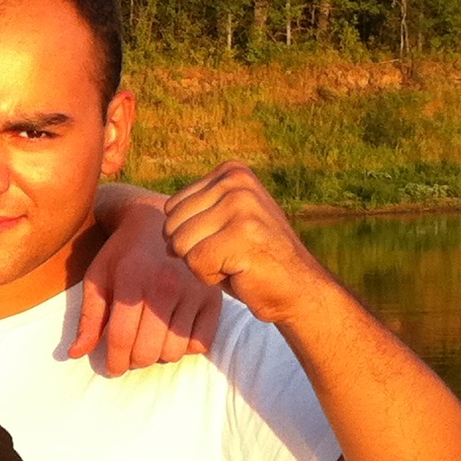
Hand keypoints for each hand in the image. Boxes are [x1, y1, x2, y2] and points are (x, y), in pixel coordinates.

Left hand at [70, 195, 222, 374]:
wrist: (159, 221)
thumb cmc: (122, 253)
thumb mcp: (97, 277)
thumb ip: (88, 318)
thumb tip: (75, 354)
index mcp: (132, 279)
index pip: (121, 339)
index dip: (113, 362)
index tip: (111, 369)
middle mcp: (165, 285)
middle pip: (148, 351)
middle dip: (133, 361)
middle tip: (128, 354)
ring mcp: (193, 291)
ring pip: (173, 352)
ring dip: (158, 355)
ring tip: (149, 340)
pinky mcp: (213, 297)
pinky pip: (200, 344)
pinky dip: (185, 347)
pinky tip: (172, 332)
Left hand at [161, 163, 339, 325]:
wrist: (297, 288)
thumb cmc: (252, 260)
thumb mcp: (222, 223)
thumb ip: (193, 214)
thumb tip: (163, 231)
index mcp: (231, 172)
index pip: (172, 207)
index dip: (191, 236)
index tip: (226, 241)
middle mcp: (236, 182)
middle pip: (172, 225)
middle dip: (193, 251)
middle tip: (230, 255)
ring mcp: (241, 206)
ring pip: (181, 244)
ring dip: (202, 265)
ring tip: (234, 262)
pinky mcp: (242, 234)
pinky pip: (196, 263)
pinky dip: (211, 277)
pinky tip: (240, 272)